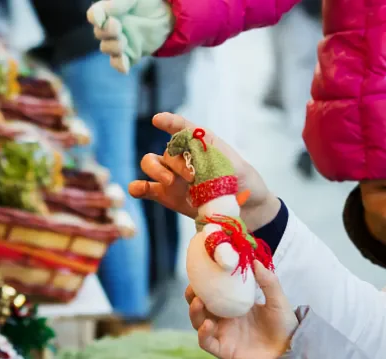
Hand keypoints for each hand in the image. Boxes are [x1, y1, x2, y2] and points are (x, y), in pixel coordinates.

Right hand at [87, 0, 173, 72]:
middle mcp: (111, 28)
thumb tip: (97, 17)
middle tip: (117, 27)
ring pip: (107, 48)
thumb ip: (115, 4)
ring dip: (113, 46)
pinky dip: (120, 65)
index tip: (100, 20)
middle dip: (106, 32)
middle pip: (99, 33)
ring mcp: (120, 42)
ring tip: (123, 41)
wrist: (169, 16)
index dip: (95, 18)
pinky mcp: (130, 55)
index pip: (94, 15)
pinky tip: (125, 67)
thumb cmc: (149, 3)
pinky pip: (120, 63)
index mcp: (109, 11)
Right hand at [129, 113, 280, 228]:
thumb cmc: (244, 184)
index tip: (159, 120)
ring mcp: (172, 176)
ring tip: (170, 182)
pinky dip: (138, 187)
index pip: (182, 127)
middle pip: (168, 151)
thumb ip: (216, 160)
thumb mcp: (237, 167)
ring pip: (151, 163)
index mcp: (201, 144)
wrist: (248, 210)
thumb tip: (196, 156)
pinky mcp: (166, 196)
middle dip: (176, 162)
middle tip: (192, 177)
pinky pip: (145, 189)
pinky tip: (139, 189)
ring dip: (156, 170)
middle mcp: (183, 157)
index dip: (170, 122)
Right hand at [186, 262, 297, 358]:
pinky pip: (205, 341)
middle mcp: (224, 318)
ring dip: (195, 311)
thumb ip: (268, 281)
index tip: (202, 268)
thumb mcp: (278, 300)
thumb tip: (255, 260)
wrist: (288, 352)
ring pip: (198, 321)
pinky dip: (203, 333)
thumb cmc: (283, 326)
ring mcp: (222, 333)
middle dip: (193, 295)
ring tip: (199, 302)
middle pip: (200, 305)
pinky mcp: (222, 349)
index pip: (213, 290)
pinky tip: (208, 324)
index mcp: (234, 304)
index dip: (204, 280)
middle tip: (194, 286)